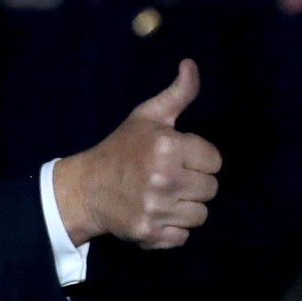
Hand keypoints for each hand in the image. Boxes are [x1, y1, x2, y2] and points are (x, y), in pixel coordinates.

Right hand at [54, 58, 220, 248]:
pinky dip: (174, 229)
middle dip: (195, 182)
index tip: (180, 157)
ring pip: (201, 214)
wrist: (86, 188)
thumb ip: (177, 94)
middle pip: (211, 189)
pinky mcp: (151, 233)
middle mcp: (165, 179)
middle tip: (172, 178)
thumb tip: (191, 64)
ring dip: (187, 207)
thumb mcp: (146, 116)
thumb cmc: (121, 149)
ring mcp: (158, 209)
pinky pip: (184, 236)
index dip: (199, 158)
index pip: (215, 160)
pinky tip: (158, 215)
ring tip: (166, 197)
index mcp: (168, 147)